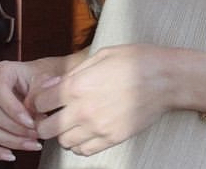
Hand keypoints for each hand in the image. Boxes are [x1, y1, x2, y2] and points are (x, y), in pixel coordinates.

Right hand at [0, 59, 46, 160]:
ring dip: (11, 141)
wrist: (43, 83)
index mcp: (1, 71)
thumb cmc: (44, 77)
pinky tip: (11, 154)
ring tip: (32, 143)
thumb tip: (43, 95)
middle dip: (16, 129)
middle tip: (36, 134)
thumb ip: (43, 87)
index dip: (14, 111)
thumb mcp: (47, 76)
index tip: (31, 122)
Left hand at [29, 44, 174, 156]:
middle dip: (45, 120)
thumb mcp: (102, 55)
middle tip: (53, 113)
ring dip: (63, 133)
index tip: (45, 98)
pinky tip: (86, 131)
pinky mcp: (112, 138)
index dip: (39, 99)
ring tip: (73, 121)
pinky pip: (84, 150)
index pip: (40, 102)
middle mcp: (84, 109)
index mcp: (78, 85)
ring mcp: (98, 127)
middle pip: (45, 128)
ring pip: (63, 142)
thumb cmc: (137, 61)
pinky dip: (80, 143)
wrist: (166, 78)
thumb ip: (73, 72)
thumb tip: (52, 85)